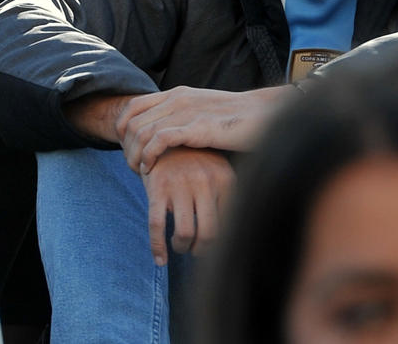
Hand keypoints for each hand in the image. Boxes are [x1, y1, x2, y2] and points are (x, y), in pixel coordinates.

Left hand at [115, 86, 288, 171]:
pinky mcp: (197, 128)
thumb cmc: (236, 121)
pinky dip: (148, 155)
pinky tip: (149, 168)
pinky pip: (159, 140)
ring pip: (141, 131)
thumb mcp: (202, 114)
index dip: (122, 128)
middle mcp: (177, 98)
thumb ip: (183, 119)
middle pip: (132, 121)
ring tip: (138, 170)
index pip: (133, 106)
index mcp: (177, 93)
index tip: (127, 148)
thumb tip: (164, 138)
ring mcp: (187, 111)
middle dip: (126, 146)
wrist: (266, 116)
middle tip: (131, 165)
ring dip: (134, 154)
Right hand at [142, 148, 234, 265]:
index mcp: (226, 179)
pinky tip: (160, 259)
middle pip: (208, 233)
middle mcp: (205, 181)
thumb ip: (229, 198)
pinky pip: (157, 225)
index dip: (223, 242)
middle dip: (201, 249)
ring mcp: (180, 183)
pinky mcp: (157, 187)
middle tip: (196, 250)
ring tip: (180, 246)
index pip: (230, 224)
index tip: (217, 248)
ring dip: (182, 247)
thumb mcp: (217, 172)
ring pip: (184, 232)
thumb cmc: (195, 163)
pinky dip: (158, 247)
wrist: (162, 138)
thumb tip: (241, 237)